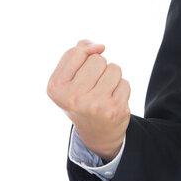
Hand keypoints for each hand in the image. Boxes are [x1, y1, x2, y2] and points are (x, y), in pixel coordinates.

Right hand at [47, 40, 130, 160]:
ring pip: (114, 68)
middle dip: (99, 68)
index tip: (81, 74)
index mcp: (56, 87)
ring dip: (112, 77)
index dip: (83, 58)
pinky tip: (112, 101)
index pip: (76, 52)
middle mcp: (73, 97)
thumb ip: (77, 53)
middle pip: (97, 59)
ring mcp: (95, 105)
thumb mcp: (69, 77)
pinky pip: (125, 83)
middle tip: (94, 86)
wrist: (97, 133)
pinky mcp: (115, 109)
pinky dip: (121, 89)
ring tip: (104, 92)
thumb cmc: (81, 98)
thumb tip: (99, 47)